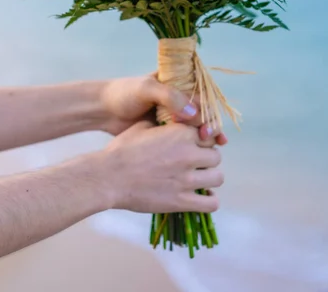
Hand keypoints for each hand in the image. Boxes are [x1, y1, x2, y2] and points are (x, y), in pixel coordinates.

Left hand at [100, 74, 226, 144]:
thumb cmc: (124, 94)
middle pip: (202, 113)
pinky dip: (193, 147)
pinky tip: (200, 156)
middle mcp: (178, 99)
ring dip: (206, 139)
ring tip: (212, 151)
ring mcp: (172, 116)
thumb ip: (170, 97)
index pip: (201, 97)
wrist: (103, 109)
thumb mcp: (146, 89)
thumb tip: (193, 114)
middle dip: (210, 126)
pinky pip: (184, 139)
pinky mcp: (165, 132)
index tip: (208, 126)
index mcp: (177, 83)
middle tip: (210, 140)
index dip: (209, 111)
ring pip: (195, 128)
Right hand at [103, 121, 223, 213]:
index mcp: (181, 133)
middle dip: (206, 159)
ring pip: (218, 177)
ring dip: (209, 178)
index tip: (196, 146)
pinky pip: (211, 203)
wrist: (109, 176)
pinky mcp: (182, 201)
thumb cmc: (123, 148)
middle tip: (194, 164)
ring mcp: (187, 179)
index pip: (209, 135)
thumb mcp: (144, 126)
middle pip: (216, 156)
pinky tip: (201, 197)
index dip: (203, 141)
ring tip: (199, 180)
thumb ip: (165, 124)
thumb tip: (175, 124)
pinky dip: (209, 200)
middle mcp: (189, 154)